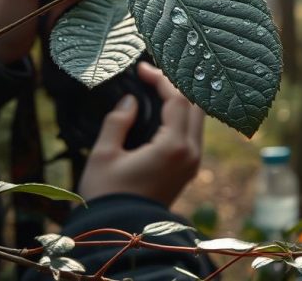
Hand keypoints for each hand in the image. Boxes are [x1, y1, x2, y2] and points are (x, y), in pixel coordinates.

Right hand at [78, 63, 203, 205]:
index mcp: (174, 146)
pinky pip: (193, 132)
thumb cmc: (106, 195)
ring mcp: (194, 162)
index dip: (162, 78)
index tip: (142, 68)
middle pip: (197, 105)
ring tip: (157, 86)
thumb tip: (131, 99)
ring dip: (182, 99)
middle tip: (153, 74)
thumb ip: (118, 121)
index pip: (179, 99)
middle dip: (178, 85)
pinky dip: (183, 115)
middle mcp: (192, 153)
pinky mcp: (189, 169)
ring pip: (198, 118)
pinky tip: (164, 108)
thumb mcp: (104, 155)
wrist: (119, 233)